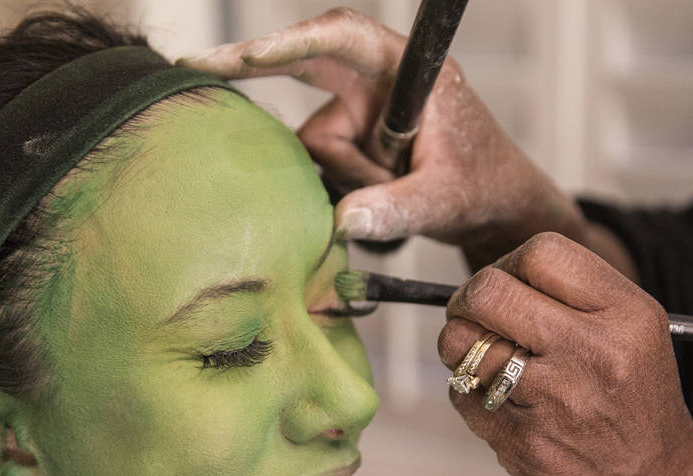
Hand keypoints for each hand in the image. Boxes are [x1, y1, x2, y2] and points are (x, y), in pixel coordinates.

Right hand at [179, 8, 586, 262]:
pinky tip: (378, 191)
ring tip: (397, 189)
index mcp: (410, 70)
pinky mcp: (352, 133)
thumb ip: (394, 209)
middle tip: (198, 65)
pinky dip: (343, 181)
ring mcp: (362, 107)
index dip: (293, 43)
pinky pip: (321, 159)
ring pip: (316, 139)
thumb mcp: (442, 202)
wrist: (495, 204)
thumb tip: (340, 221)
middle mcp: (379, 79)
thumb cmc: (482, 189)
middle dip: (257, 63)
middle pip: (306, 60)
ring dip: (348, 173)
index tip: (250, 55)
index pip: (343, 37)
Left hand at [438, 232, 692, 475]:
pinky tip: (503, 407)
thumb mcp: (635, 341)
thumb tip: (491, 276)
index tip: (503, 285)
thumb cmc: (638, 420)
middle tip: (475, 320)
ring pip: (461, 342)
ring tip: (487, 365)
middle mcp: (594, 350)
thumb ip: (573, 301)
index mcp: (628, 316)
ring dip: (459, 350)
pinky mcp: (523, 440)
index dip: (506, 264)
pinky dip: (468, 396)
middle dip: (467, 302)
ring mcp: (556, 397)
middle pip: (488, 290)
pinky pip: (461, 394)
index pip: (540, 252)